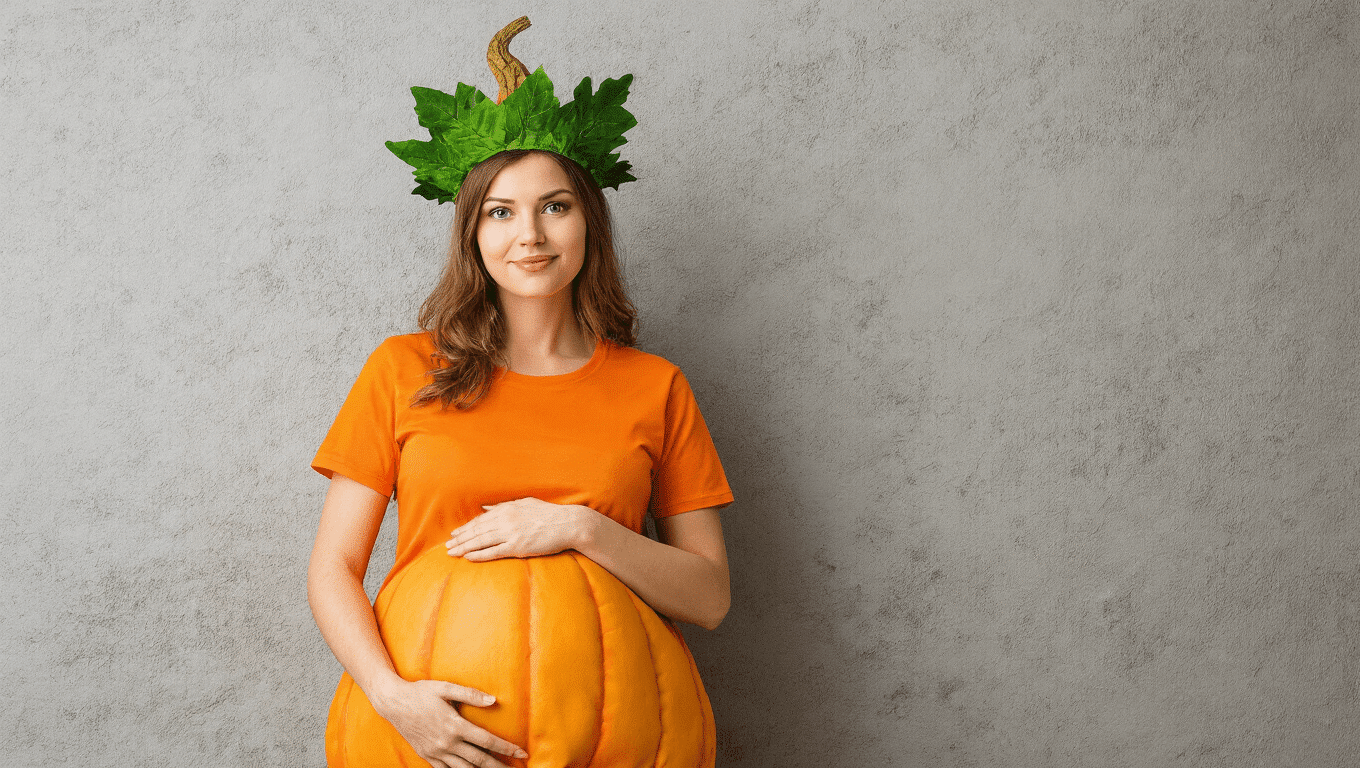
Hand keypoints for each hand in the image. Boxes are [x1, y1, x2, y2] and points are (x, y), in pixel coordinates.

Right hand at [372, 678, 526, 766]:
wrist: (393, 703)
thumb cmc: (421, 692)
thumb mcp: (446, 688)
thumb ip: (471, 694)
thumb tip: (494, 700)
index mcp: (455, 726)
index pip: (487, 741)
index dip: (506, 748)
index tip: (521, 752)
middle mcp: (447, 743)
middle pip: (479, 760)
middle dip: (499, 766)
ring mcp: (436, 752)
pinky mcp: (427, 756)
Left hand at [446, 498, 595, 560]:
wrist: (569, 524)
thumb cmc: (549, 514)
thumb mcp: (525, 503)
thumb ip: (504, 505)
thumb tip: (485, 506)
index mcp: (508, 509)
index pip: (481, 520)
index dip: (465, 528)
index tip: (454, 534)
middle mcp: (506, 520)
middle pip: (477, 530)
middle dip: (460, 539)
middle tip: (446, 546)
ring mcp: (511, 533)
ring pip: (481, 541)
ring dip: (464, 547)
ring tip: (452, 553)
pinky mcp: (518, 547)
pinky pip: (493, 552)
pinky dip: (479, 555)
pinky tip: (468, 558)